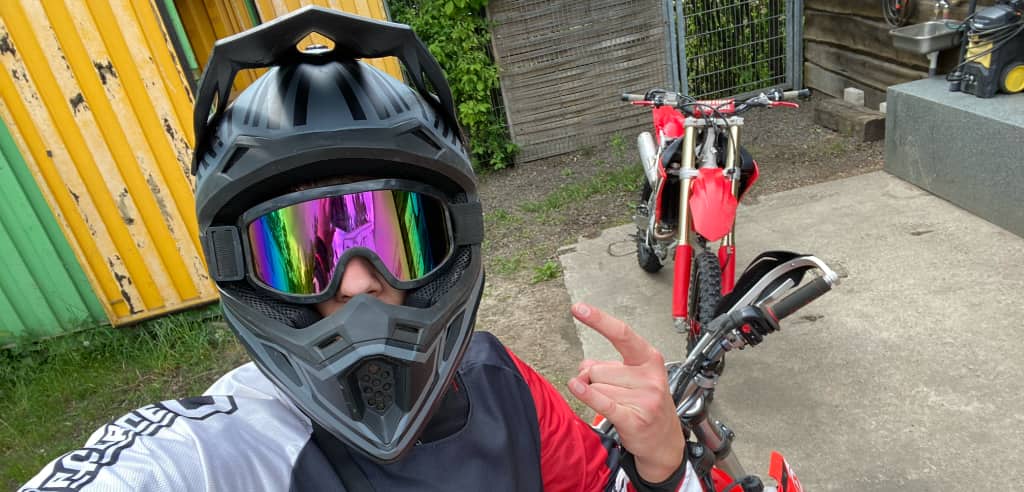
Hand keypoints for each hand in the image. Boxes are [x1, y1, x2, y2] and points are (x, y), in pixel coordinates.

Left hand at [567, 302, 684, 483]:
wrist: (665, 442)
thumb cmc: (647, 404)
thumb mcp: (632, 378)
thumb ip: (606, 366)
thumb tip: (582, 368)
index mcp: (648, 359)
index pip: (621, 334)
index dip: (598, 320)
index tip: (579, 308)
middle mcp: (649, 376)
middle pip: (597, 369)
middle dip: (597, 381)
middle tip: (616, 394)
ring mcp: (644, 398)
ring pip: (596, 387)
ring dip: (598, 397)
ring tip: (619, 406)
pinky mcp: (634, 418)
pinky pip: (602, 401)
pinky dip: (586, 395)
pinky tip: (575, 387)